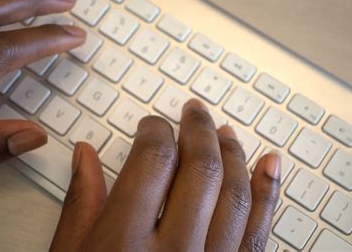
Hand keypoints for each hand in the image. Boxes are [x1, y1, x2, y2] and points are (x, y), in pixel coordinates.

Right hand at [51, 99, 280, 250]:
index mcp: (124, 243)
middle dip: (198, 130)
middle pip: (200, 167)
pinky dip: (269, 193)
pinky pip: (261, 231)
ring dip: (234, 154)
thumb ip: (82, 202)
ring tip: (225, 132)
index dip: (155, 130)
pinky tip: (269, 165)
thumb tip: (85, 155)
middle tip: (194, 112)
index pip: (153, 158)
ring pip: (236, 194)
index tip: (152, 125)